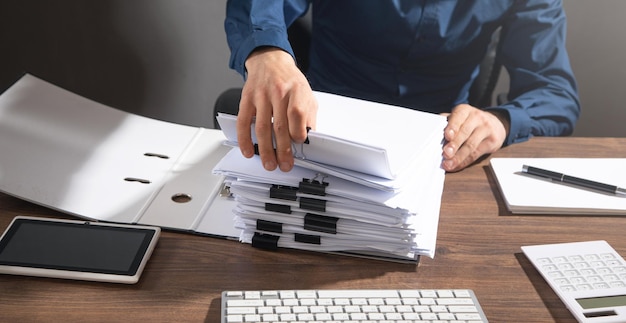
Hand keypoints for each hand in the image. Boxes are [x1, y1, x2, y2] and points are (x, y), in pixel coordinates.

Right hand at [238, 47, 317, 171]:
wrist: (269, 61)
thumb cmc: (289, 80)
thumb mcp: (306, 93)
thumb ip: (308, 115)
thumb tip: (308, 138)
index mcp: (296, 90)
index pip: (297, 113)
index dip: (298, 131)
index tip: (299, 144)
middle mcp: (278, 92)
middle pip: (280, 125)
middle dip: (282, 149)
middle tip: (284, 165)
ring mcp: (261, 95)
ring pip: (262, 127)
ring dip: (265, 149)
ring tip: (269, 164)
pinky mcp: (247, 99)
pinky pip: (244, 121)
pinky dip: (245, 138)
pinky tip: (248, 151)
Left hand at [441, 104, 508, 171]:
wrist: (495, 124)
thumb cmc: (470, 122)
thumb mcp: (459, 118)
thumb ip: (446, 124)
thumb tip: (431, 133)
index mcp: (465, 110)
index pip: (458, 117)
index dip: (452, 127)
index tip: (447, 136)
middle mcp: (477, 117)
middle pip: (464, 132)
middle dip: (454, 144)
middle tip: (445, 154)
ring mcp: (486, 129)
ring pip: (471, 145)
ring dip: (458, 157)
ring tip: (448, 164)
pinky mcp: (493, 141)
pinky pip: (476, 154)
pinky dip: (465, 161)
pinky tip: (457, 165)